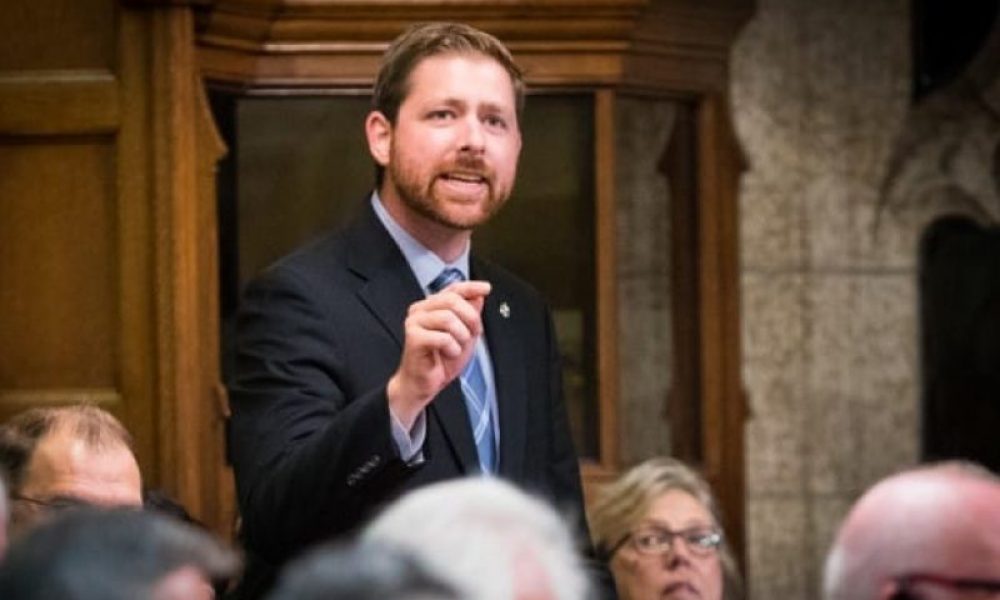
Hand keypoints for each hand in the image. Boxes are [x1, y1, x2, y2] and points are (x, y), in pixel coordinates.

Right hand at [387, 280, 490, 427]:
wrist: (424, 384)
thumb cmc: (440, 361)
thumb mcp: (464, 336)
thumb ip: (470, 315)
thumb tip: (478, 297)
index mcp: (432, 307)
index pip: (453, 289)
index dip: (471, 287)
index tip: (486, 288)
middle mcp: (420, 310)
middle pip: (452, 300)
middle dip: (470, 318)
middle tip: (474, 333)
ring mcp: (414, 323)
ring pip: (448, 318)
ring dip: (461, 336)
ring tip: (457, 347)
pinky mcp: (413, 338)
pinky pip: (442, 337)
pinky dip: (452, 348)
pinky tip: (448, 354)